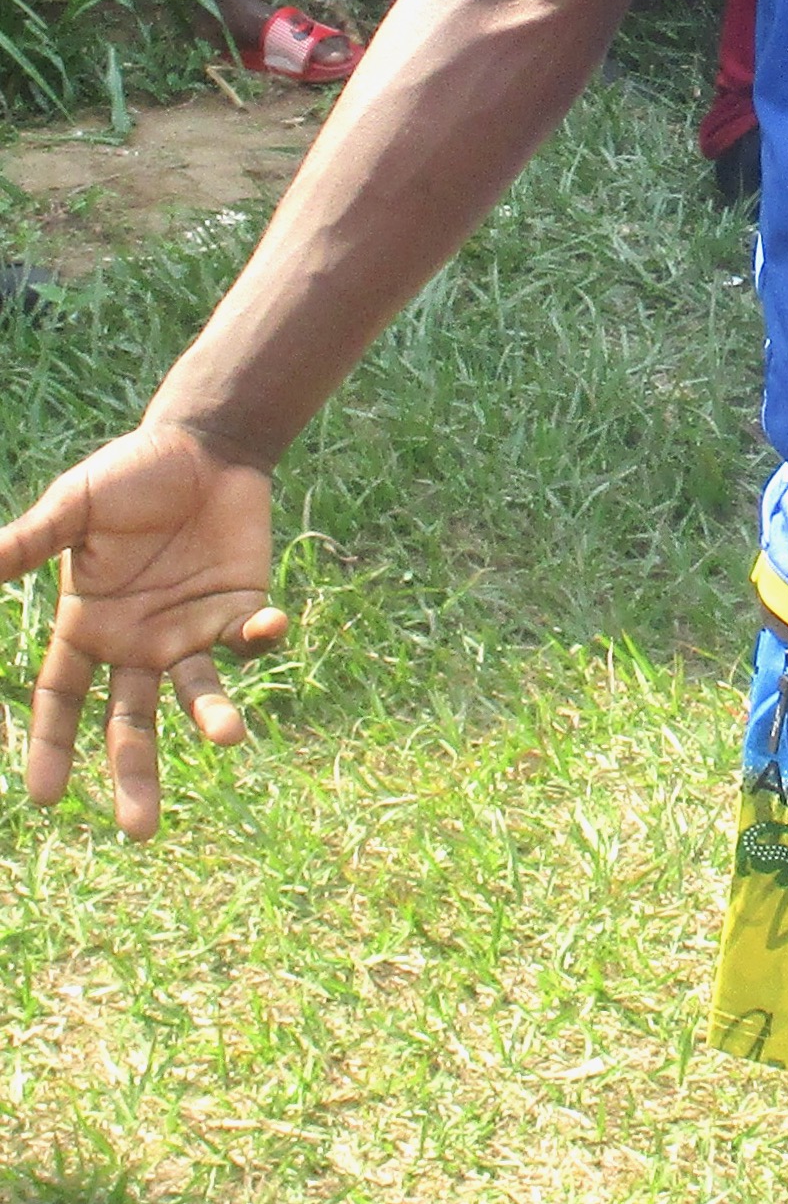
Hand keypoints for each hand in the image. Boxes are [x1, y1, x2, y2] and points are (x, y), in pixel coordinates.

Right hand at [0, 424, 286, 838]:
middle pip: (129, 723)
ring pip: (197, 691)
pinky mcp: (239, 607)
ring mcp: (189, 631)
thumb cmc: (131, 476)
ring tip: (229, 738)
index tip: (47, 797)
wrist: (203, 446)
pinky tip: (267, 625)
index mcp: (88, 628)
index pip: (62, 702)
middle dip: (135, 773)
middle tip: (141, 831)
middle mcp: (137, 643)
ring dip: (213, 716)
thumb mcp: (75, 507)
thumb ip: (30, 542)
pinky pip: (249, 636)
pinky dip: (259, 636)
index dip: (53, 747)